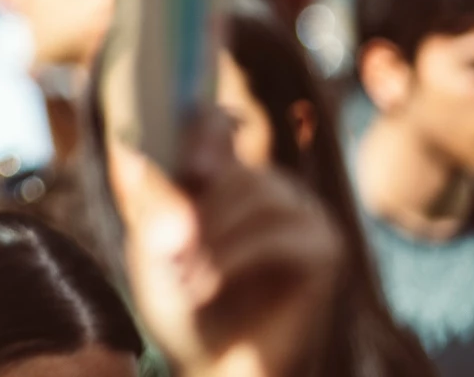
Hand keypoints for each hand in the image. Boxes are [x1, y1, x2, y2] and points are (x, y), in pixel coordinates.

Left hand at [119, 114, 341, 376]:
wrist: (216, 367)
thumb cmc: (185, 307)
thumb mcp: (154, 248)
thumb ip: (152, 202)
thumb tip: (148, 162)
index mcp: (227, 176)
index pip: (219, 122)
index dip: (205, 126)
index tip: (185, 158)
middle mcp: (270, 187)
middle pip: (235, 167)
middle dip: (195, 212)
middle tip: (169, 258)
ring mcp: (303, 215)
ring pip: (258, 192)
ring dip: (213, 237)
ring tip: (189, 280)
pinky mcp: (325, 249)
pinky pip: (280, 233)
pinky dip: (237, 257)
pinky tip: (210, 285)